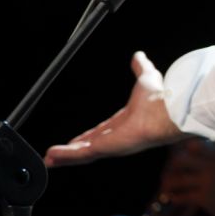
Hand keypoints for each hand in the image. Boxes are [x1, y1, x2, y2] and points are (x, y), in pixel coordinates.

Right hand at [45, 51, 184, 166]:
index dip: (89, 136)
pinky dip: (67, 156)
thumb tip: (139, 56)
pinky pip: (82, 154)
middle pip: (90, 145)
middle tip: (57, 155)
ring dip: (66, 156)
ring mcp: (112, 144)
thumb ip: (140, 68)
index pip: (103, 131)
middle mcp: (118, 136)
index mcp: (126, 122)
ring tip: (49, 159)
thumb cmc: (160, 96)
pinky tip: (52, 157)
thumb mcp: (145, 77)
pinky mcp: (106, 148)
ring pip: (84, 153)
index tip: (77, 139)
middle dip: (74, 150)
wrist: (165, 109)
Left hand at [158, 139, 214, 215]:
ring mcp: (210, 178)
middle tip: (170, 171)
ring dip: (168, 183)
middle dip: (172, 165)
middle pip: (180, 157)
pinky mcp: (206, 196)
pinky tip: (174, 198)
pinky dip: (174, 197)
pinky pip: (181, 196)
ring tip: (166, 187)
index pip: (194, 144)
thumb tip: (199, 148)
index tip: (179, 155)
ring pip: (176, 178)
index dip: (183, 150)